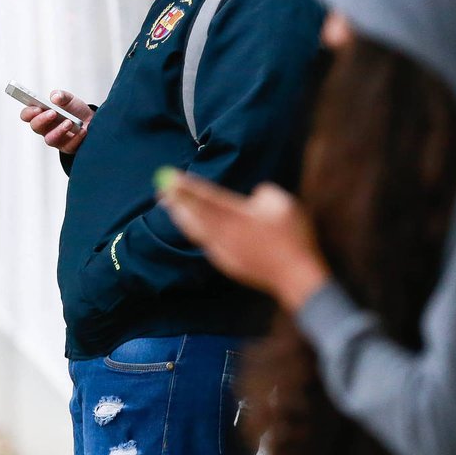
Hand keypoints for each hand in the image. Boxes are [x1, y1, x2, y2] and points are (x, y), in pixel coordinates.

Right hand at [20, 89, 91, 154]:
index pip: (27, 115)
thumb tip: (55, 97)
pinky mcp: (67, 147)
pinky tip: (82, 130)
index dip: (29, 112)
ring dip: (59, 130)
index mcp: (40, 114)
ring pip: (50, 139)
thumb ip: (61, 95)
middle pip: (35, 127)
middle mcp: (44, 128)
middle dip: (42, 119)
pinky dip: (76, 138)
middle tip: (53, 113)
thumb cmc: (75, 110)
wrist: (90, 120)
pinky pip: (68, 146)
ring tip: (69, 122)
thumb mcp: (69, 98)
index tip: (37, 108)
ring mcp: (55, 139)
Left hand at [157, 171, 330, 311]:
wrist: (295, 276)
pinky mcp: (227, 263)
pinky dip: (194, 231)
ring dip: (181, 216)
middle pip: (194, 214)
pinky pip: (204, 242)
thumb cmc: (293, 236)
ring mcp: (224, 250)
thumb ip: (263, 194)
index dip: (188, 187)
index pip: (206, 197)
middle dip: (177, 200)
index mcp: (237, 215)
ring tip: (169, 206)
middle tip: (161, 189)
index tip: (172, 178)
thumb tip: (252, 197)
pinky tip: (191, 227)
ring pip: (195, 230)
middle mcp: (225, 232)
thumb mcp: (283, 204)